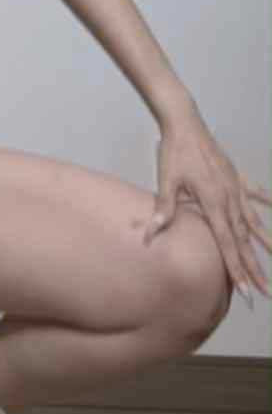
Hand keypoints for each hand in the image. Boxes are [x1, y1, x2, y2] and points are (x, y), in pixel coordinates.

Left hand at [145, 109, 271, 303]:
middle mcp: (229, 198)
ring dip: (263, 242)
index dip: (236, 268)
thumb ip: (164, 207)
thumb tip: (152, 233)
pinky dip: (264, 202)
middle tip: (265, 291)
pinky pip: (253, 193)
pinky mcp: (235, 176)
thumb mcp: (166, 179)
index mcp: (213, 202)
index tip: (246, 291)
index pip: (226, 243)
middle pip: (243, 239)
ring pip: (252, 221)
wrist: (184, 122)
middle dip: (253, 266)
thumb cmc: (174, 151)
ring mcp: (235, 187)